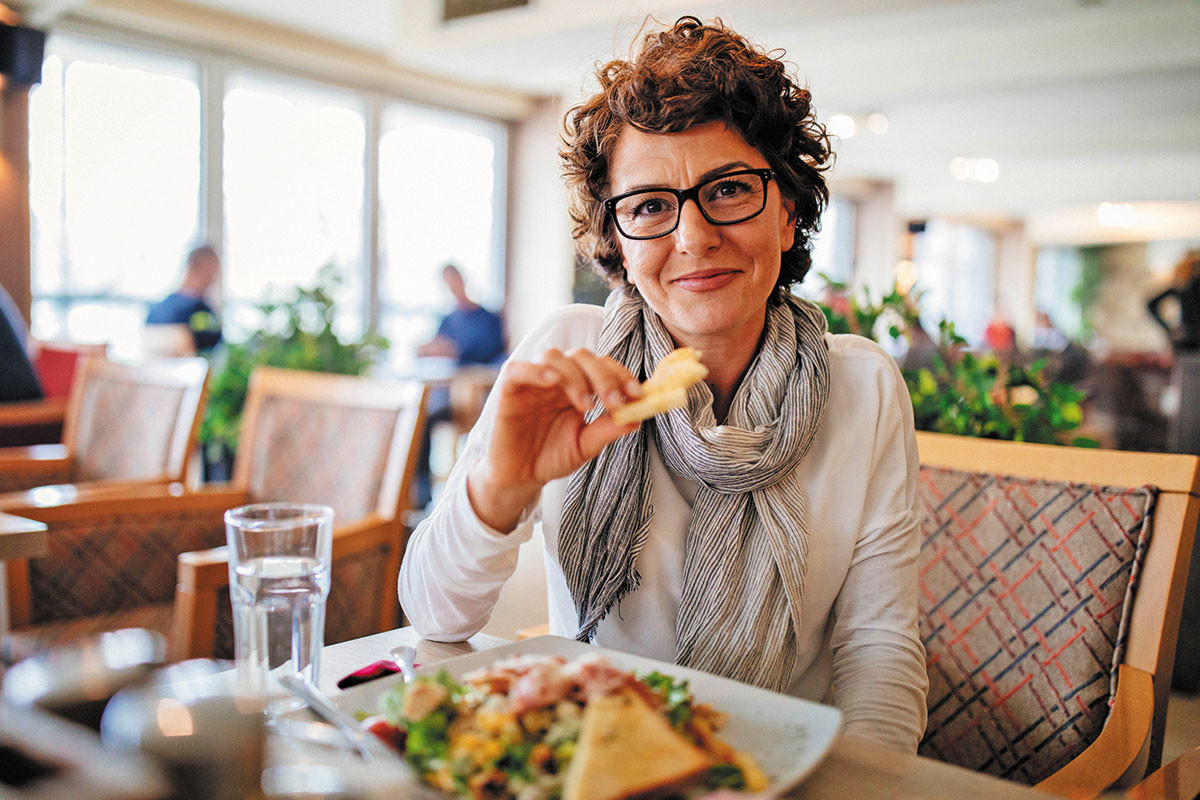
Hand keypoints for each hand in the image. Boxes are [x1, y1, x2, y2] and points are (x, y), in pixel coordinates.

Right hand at [466, 347, 641, 531]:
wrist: (519, 477)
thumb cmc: (550, 457)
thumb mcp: (584, 446)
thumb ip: (606, 430)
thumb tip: (636, 418)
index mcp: (578, 387)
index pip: (602, 366)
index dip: (621, 375)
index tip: (638, 394)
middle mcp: (556, 379)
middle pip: (582, 356)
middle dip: (603, 376)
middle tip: (614, 401)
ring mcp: (532, 382)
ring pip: (554, 357)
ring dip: (575, 376)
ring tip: (586, 405)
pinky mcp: (508, 390)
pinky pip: (518, 369)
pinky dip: (535, 371)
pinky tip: (552, 382)